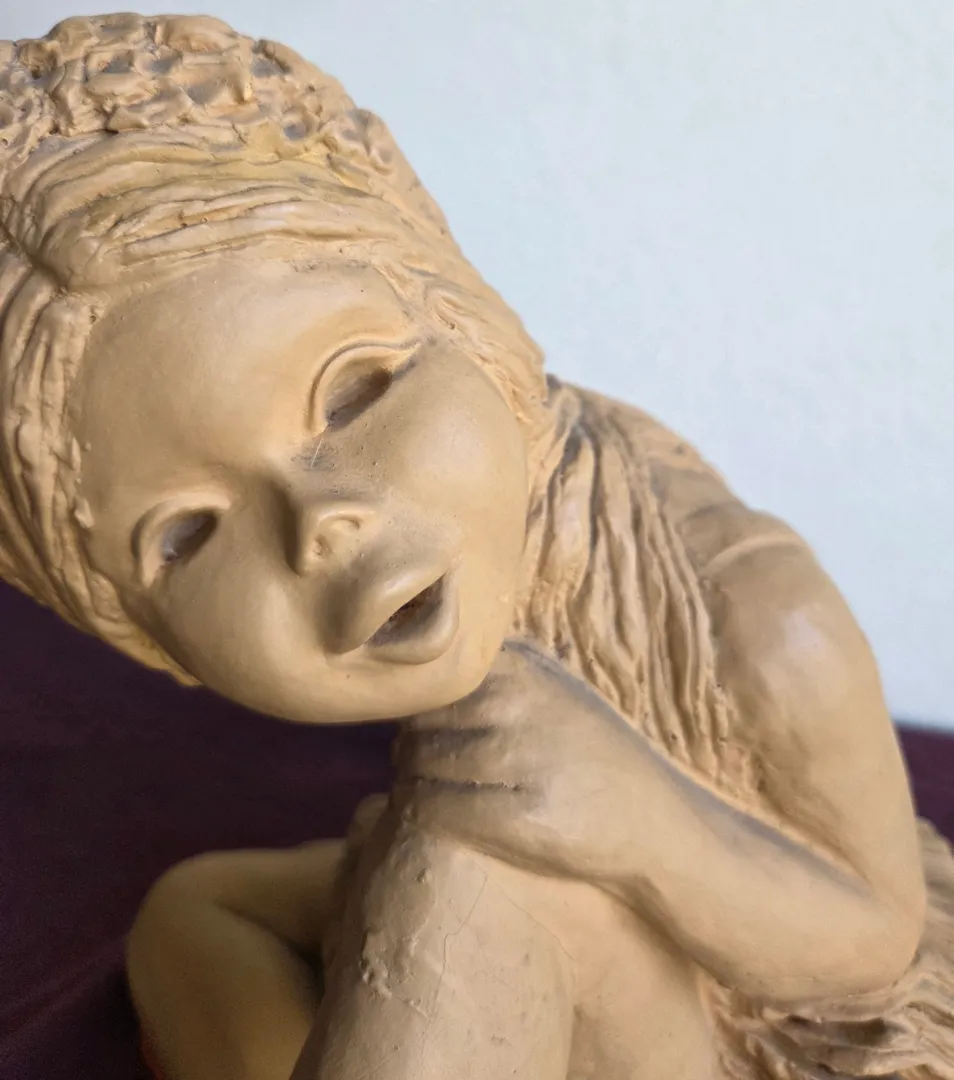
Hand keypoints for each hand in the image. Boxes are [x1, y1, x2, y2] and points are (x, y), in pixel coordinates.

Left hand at [394, 640, 646, 882]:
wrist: (654, 821)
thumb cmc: (588, 754)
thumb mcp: (551, 689)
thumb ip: (492, 677)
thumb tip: (410, 676)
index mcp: (521, 668)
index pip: (430, 682)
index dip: (417, 711)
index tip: (425, 732)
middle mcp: (517, 704)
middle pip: (416, 725)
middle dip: (409, 749)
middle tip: (423, 770)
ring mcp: (519, 758)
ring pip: (416, 766)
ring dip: (412, 784)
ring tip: (431, 794)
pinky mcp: (520, 816)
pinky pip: (432, 808)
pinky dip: (422, 814)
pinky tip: (439, 818)